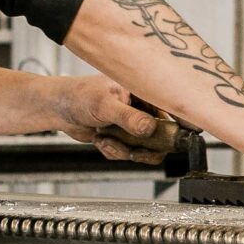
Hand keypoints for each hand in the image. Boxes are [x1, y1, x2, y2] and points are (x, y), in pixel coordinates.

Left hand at [45, 76, 174, 163]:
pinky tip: (100, 139)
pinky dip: (114, 151)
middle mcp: (142, 107)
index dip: (181, 123)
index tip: (185, 137)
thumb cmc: (78, 96)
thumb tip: (149, 128)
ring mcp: (134, 123)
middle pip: (162, 135)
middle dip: (143, 147)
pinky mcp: (124, 136)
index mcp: (143, 91)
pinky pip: (129, 153)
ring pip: (145, 148)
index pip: (171, 107)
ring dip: (123, 150)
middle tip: (133, 151)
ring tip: (105, 138)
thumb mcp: (104, 105)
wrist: (59, 109)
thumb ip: (128, 117)